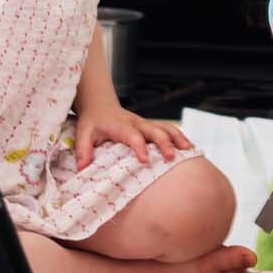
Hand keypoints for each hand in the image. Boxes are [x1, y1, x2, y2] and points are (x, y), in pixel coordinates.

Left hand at [74, 102, 192, 170]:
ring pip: (165, 127)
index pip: (132, 136)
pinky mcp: (151, 126)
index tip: (145, 160)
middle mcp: (136, 123)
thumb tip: (82, 168)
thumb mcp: (83, 133)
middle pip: (154, 130)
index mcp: (120, 126)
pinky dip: (179, 137)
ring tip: (188, 150)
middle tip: (171, 157)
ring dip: (177, 138)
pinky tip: (189, 147)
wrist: (100, 104)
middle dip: (164, 142)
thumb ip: (83, 149)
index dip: (139, 147)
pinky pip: (168, 129)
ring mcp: (145, 123)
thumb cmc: (93, 121)